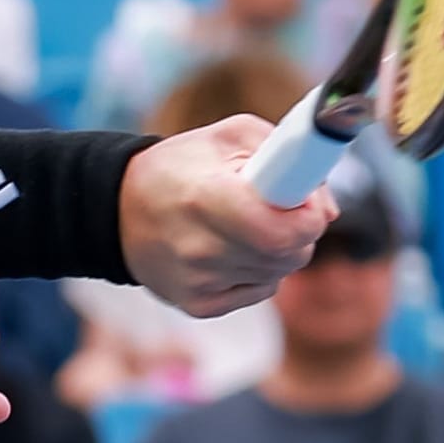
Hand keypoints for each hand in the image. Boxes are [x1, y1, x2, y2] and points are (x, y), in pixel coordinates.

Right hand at [120, 115, 336, 317]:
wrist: (116, 209)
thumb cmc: (180, 167)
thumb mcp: (228, 137)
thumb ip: (288, 155)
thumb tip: (327, 209)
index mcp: (207, 198)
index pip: (287, 229)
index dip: (308, 215)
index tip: (304, 199)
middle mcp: (201, 247)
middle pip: (291, 254)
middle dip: (298, 230)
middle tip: (276, 208)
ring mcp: (198, 282)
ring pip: (279, 272)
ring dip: (277, 249)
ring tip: (244, 225)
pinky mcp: (198, 306)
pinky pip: (259, 292)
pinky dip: (257, 270)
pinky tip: (230, 249)